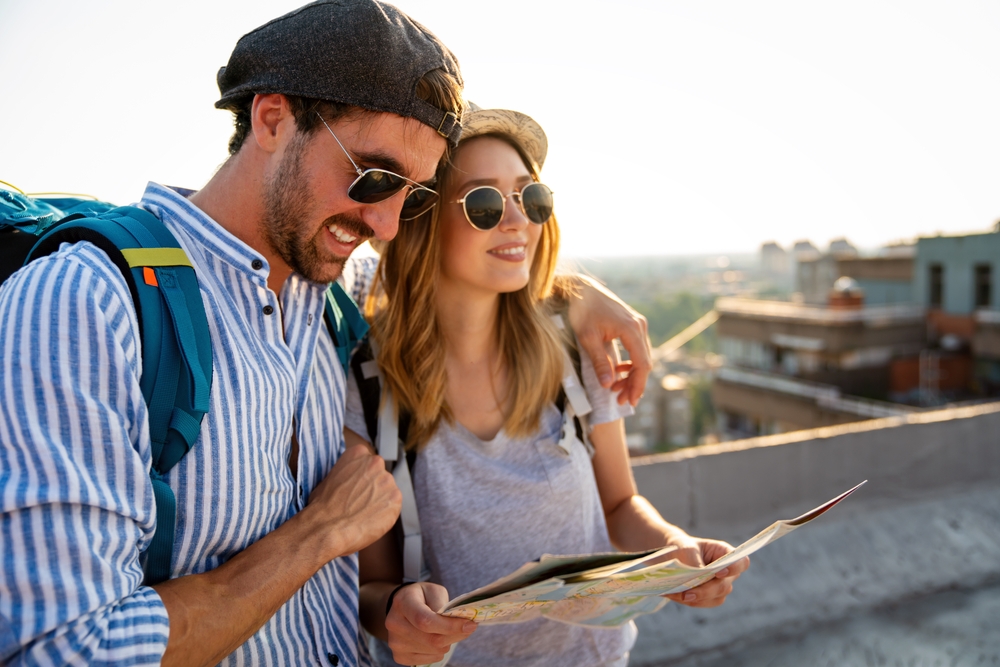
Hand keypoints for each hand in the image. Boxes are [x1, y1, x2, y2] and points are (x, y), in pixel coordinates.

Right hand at [306, 444, 401, 558]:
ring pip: (387, 491)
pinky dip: (385, 513)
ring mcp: (388, 480)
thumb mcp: (329, 477)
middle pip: (379, 475)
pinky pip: (393, 505)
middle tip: (359, 502)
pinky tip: (371, 519)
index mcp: (358, 453)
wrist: (327, 527)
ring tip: (363, 513)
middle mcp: (376, 462)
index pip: (367, 462)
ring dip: (379, 500)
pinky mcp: (396, 498)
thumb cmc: (323, 506)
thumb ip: (346, 473)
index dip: (362, 478)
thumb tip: (351, 480)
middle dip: (372, 488)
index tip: (357, 487)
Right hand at [385, 582, 476, 664]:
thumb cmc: (421, 597)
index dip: (450, 626)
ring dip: (447, 643)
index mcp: (402, 602)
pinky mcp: (399, 656)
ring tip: (444, 630)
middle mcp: (394, 623)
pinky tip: (434, 639)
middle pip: (432, 639)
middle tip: (465, 627)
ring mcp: (395, 642)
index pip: (425, 620)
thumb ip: (445, 605)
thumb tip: (459, 623)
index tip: (470, 624)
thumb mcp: (434, 591)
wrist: (401, 607)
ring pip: (433, 651)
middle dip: (454, 635)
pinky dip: (438, 651)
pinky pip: (428, 660)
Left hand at [566, 275, 651, 405]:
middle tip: (621, 400)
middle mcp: (639, 326)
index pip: (641, 364)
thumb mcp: (587, 338)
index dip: (637, 385)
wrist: (581, 289)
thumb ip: (599, 362)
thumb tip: (608, 385)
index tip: (629, 401)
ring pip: (642, 356)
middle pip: (644, 362)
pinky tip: (618, 371)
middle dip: (634, 384)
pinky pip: (637, 348)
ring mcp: (638, 324)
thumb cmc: (582, 310)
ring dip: (631, 375)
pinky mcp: (632, 324)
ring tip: (617, 388)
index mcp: (632, 329)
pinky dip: (630, 362)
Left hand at [662, 535, 749, 607]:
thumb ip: (695, 565)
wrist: (673, 555)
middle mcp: (727, 573)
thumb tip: (695, 583)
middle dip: (705, 591)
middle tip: (686, 593)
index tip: (718, 572)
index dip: (734, 569)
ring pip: (715, 598)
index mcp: (726, 554)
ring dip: (695, 598)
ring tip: (675, 593)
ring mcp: (720, 586)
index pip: (741, 563)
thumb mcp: (687, 550)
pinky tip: (674, 595)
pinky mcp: (709, 597)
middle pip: (725, 586)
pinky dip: (689, 601)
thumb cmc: (683, 548)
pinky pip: (703, 603)